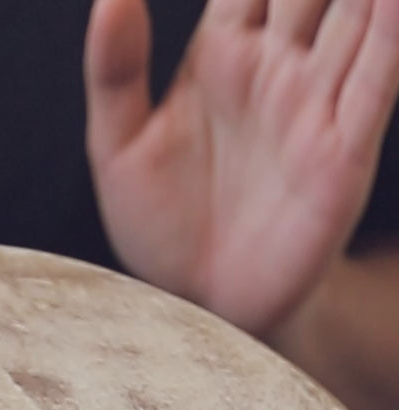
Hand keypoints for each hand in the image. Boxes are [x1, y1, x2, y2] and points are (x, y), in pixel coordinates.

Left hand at [84, 0, 398, 336]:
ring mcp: (318, 103)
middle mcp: (282, 64)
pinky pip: (379, 76)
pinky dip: (392, 31)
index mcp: (225, 52)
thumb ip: (114, 67)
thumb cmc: (156, 227)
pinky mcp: (343, 151)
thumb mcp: (116, 147)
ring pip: (366, 9)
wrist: (195, 305)